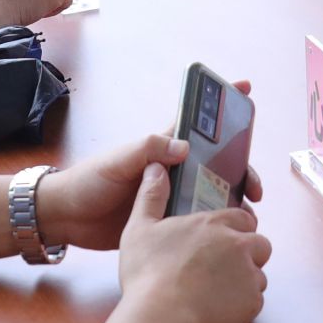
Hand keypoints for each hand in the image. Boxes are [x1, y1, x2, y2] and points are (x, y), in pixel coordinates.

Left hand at [37, 82, 266, 250]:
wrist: (68, 218)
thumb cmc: (89, 181)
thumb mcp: (118, 160)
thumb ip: (148, 149)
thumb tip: (186, 147)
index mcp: (162, 148)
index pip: (198, 123)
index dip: (221, 106)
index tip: (245, 89)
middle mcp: (173, 171)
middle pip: (218, 165)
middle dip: (242, 170)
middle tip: (254, 187)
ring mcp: (172, 198)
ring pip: (214, 195)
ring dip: (234, 201)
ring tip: (247, 214)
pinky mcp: (168, 224)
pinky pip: (199, 222)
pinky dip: (217, 225)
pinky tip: (230, 234)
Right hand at [113, 158, 269, 322]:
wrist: (160, 317)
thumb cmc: (147, 274)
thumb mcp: (139, 228)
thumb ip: (151, 195)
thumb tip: (155, 168)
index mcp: (213, 223)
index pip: (243, 218)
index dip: (237, 229)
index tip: (224, 240)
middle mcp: (237, 244)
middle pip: (260, 244)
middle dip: (248, 254)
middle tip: (223, 268)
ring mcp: (248, 273)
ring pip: (259, 274)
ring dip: (244, 281)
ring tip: (217, 292)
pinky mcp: (252, 302)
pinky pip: (255, 301)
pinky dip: (241, 305)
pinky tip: (217, 309)